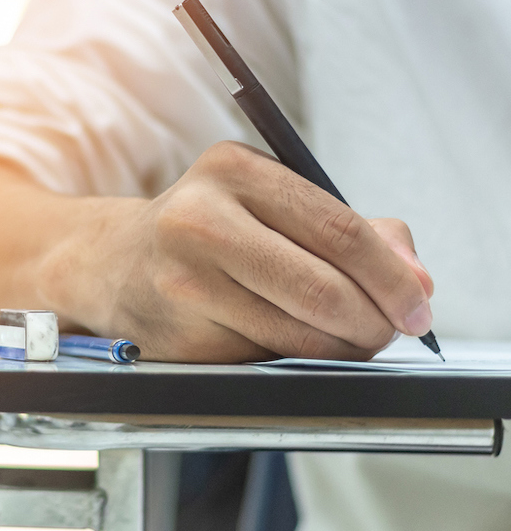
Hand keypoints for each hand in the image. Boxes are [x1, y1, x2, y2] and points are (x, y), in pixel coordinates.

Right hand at [41, 141, 433, 362]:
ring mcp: (183, 281)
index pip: (336, 227)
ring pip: (297, 333)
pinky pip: (264, 358)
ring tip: (350, 338)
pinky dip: (297, 359)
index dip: (389, 275)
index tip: (416, 302)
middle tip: (389, 330)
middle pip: (321, 285)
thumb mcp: (269, 203)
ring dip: (341, 346)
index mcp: (233, 171)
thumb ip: (350, 229)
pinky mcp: (178, 333)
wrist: (114, 263)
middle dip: (373, 320)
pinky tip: (294, 342)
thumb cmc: (203, 232)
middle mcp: (200, 220)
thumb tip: (414, 276)